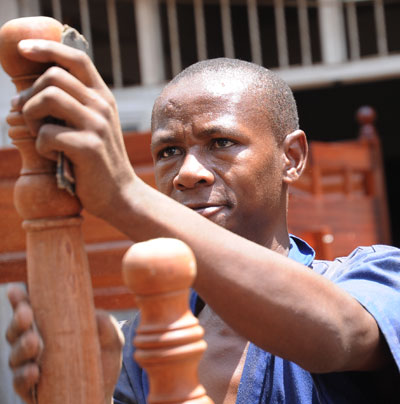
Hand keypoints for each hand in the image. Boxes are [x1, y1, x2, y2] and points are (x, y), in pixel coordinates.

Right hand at [6, 285, 123, 403]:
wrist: (102, 395)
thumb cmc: (102, 361)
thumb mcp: (112, 340)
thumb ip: (106, 325)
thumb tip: (96, 315)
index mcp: (50, 328)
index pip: (30, 311)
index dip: (20, 300)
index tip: (17, 290)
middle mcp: (35, 345)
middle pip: (16, 331)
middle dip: (18, 321)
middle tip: (27, 314)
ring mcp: (30, 367)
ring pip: (14, 356)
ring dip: (21, 347)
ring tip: (34, 342)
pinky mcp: (32, 390)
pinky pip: (20, 383)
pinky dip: (25, 376)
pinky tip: (34, 371)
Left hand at [12, 39, 136, 219]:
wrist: (119, 194)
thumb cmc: (97, 161)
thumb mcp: (91, 126)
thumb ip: (71, 106)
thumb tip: (24, 94)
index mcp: (103, 98)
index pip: (76, 58)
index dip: (47, 48)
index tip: (23, 50)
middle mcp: (102, 106)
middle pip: (53, 76)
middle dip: (30, 94)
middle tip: (28, 116)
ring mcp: (97, 125)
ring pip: (47, 98)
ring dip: (30, 117)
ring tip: (38, 134)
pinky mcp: (88, 147)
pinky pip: (46, 134)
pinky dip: (40, 146)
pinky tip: (53, 156)